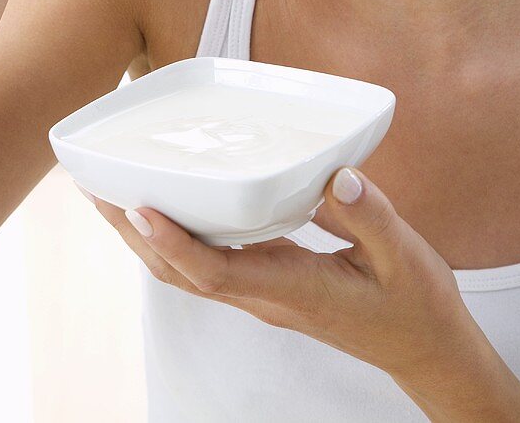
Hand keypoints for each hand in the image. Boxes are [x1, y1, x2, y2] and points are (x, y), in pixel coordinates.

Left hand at [76, 166, 475, 384]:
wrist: (424, 347)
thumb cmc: (414, 303)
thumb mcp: (404, 256)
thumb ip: (369, 216)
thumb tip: (336, 173)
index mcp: (293, 289)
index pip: (216, 272)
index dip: (174, 242)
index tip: (140, 208)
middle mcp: (266, 295)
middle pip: (181, 272)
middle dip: (134, 234)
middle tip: (95, 188)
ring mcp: (263, 293)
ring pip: (187, 271)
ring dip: (145, 237)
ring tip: (111, 195)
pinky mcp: (268, 284)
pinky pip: (207, 264)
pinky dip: (175, 238)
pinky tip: (167, 208)